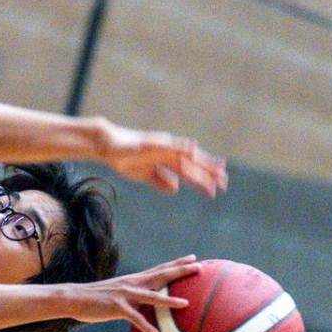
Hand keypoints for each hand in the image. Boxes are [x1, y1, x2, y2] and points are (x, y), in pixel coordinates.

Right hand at [69, 256, 197, 331]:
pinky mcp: (117, 307)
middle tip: (198, 266)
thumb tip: (148, 308)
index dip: (176, 263)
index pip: (160, 269)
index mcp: (134, 280)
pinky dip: (145, 326)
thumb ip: (134, 299)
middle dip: (180, 270)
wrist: (73, 297)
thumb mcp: (119, 295)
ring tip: (185, 303)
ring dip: (168, 300)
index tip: (193, 258)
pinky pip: (134, 318)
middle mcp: (132, 284)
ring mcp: (125, 295)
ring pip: (151, 297)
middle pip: (161, 275)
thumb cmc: (96, 299)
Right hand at [96, 122, 226, 197]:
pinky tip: (192, 149)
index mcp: (166, 160)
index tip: (219, 186)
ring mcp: (160, 147)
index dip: (204, 177)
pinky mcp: (150, 144)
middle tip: (224, 182)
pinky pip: (167, 145)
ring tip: (214, 170)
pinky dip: (180, 146)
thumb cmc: (123, 159)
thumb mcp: (143, 175)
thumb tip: (175, 188)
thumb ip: (159, 181)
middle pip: (191, 163)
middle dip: (207, 173)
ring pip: (184, 156)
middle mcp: (167, 152)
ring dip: (199, 162)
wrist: (106, 146)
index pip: (189, 170)